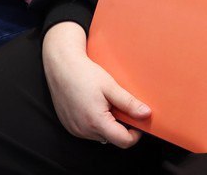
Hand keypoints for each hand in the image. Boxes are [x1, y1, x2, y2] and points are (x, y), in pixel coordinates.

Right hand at [41, 22, 149, 146]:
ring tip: (102, 103)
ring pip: (100, 135)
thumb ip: (129, 103)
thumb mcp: (110, 86)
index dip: (135, 134)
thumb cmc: (84, 73)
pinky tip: (92, 105)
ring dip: (106, 124)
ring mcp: (74, 129)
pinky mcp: (69, 125)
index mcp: (96, 121)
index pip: (123, 141)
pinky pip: (87, 131)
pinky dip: (94, 122)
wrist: (61, 65)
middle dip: (120, 126)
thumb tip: (146, 114)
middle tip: (117, 105)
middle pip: (112, 138)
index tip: (137, 121)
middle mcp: (84, 130)